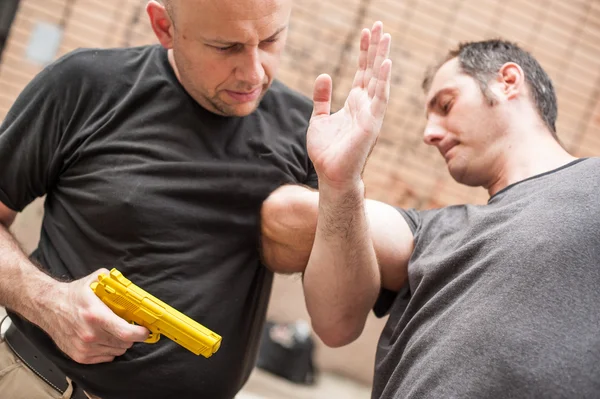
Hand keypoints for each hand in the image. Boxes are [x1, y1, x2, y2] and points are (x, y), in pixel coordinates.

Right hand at [39, 269, 148, 363]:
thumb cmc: (73, 295)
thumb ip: (114, 281)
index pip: (125, 332)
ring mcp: (84, 347)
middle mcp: (90, 334)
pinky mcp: (79, 356)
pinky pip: (106, 357)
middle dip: (131, 335)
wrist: (48, 306)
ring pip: (116, 351)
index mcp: (96, 315)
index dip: (140, 333)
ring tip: (114, 331)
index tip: (146, 330)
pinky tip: (104, 338)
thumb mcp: (94, 281)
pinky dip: (109, 349)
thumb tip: (130, 286)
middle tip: (129, 327)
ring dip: (120, 343)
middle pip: (124, 343)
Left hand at [307, 22, 391, 189]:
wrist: (330, 175)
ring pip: (379, 80)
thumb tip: (324, 74)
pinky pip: (380, 98)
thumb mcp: (318, 119)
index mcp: (355, 103)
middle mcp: (366, 105)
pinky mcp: (371, 123)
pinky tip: (386, 63)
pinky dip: (383, 80)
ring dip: (382, 57)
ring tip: (385, 36)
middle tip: (379, 25)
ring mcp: (371, 114)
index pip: (363, 72)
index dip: (364, 51)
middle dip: (376, 48)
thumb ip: (321, 98)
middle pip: (373, 70)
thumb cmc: (326, 152)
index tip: (366, 31)